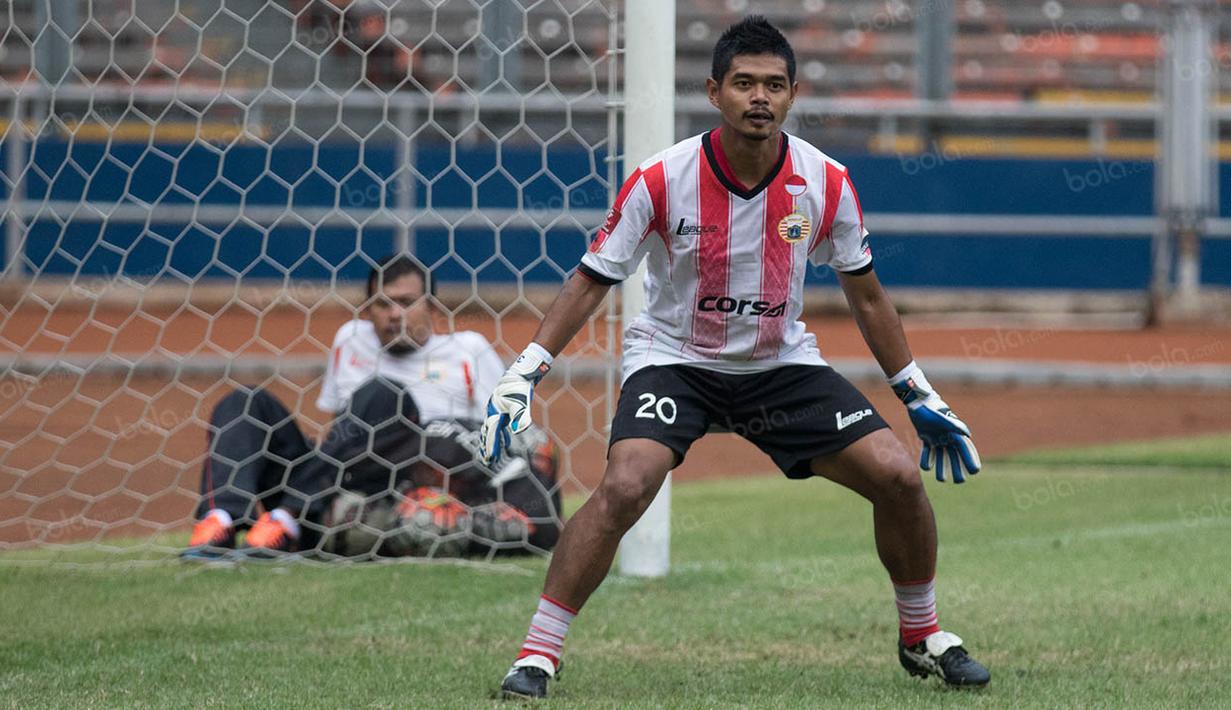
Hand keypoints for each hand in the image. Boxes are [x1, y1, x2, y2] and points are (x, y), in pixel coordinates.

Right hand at [479, 345, 551, 465]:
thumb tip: (521, 429)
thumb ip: (521, 416)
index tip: (490, 460)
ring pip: (491, 429)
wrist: (521, 373)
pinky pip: (498, 424)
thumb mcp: (522, 402)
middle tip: (486, 462)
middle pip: (488, 433)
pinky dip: (499, 434)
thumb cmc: (521, 387)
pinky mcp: (502, 409)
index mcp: (495, 411)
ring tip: (491, 456)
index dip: (491, 446)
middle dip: (487, 447)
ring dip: (491, 442)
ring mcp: (496, 410)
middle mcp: (493, 411)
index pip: (492, 433)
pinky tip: (505, 441)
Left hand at [890, 364, 981, 482]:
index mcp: (954, 433)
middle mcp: (947, 437)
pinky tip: (927, 468)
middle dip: (957, 468)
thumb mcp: (943, 418)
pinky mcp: (926, 437)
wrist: (917, 402)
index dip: (970, 460)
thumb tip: (968, 434)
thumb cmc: (931, 409)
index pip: (965, 449)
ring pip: (941, 456)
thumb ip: (954, 426)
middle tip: (959, 481)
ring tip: (941, 479)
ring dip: (942, 467)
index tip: (975, 471)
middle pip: (954, 456)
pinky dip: (928, 459)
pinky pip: (928, 451)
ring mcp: (937, 438)